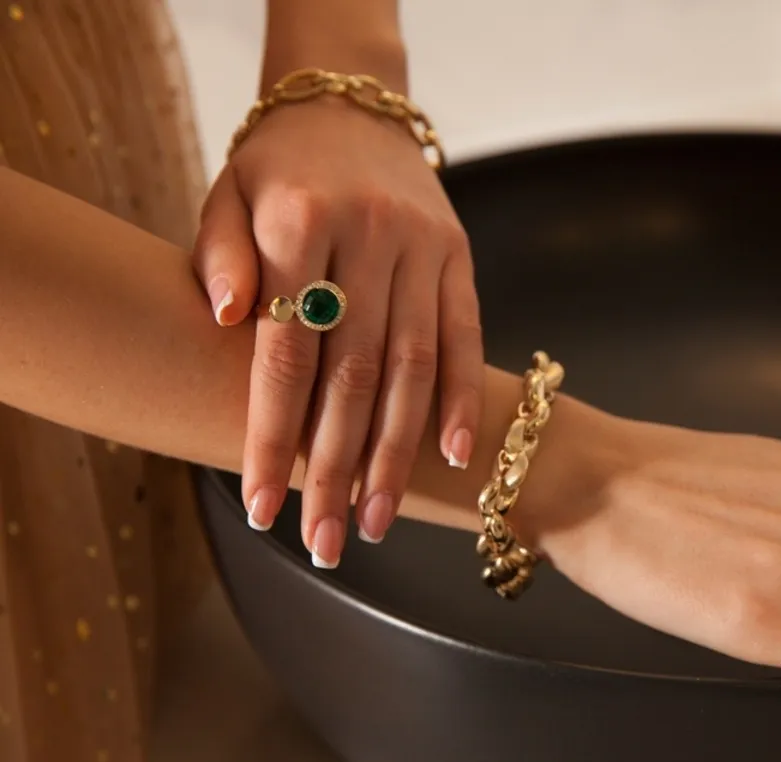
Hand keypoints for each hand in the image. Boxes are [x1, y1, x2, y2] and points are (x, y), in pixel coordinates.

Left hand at [193, 87, 481, 565]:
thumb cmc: (275, 168)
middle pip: (352, 376)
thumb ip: (219, 256)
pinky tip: (453, 459)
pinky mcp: (460, 256)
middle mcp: (366, 238)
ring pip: (412, 368)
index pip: (283, 354)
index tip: (261, 509)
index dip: (272, 436)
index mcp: (296, 223)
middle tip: (323, 541)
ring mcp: (422, 248)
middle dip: (336, 467)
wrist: (350, 106)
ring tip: (376, 521)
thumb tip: (224, 321)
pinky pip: (466, 335)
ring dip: (396, 452)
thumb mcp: (225, 195)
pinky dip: (462, 399)